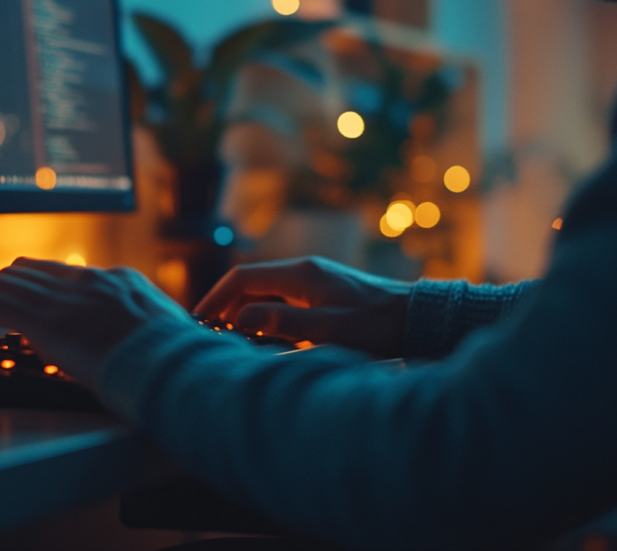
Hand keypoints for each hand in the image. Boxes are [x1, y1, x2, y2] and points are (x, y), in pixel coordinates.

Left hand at [0, 258, 192, 389]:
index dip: (47, 296)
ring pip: (7, 279)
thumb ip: (150, 329)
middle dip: (14, 293)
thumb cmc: (176, 357)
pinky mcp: (42, 317)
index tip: (42, 317)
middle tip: (6, 323)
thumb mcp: (170, 331)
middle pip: (32, 268)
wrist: (169, 362)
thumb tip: (149, 344)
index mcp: (120, 281)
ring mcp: (65, 295)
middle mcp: (89, 280)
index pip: (69, 275)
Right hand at [194, 257, 411, 357]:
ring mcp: (315, 284)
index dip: (216, 297)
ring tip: (233, 343)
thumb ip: (281, 323)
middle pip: (252, 286)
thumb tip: (238, 318)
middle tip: (211, 336)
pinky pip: (285, 305)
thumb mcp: (326, 329)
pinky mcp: (325, 297)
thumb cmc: (376, 326)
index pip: (243, 278)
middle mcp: (304, 273)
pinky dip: (268, 321)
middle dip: (228, 309)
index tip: (198, 320)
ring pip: (267, 297)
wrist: (419, 319)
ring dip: (248, 317)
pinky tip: (266, 342)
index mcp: (300, 274)